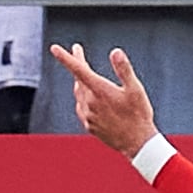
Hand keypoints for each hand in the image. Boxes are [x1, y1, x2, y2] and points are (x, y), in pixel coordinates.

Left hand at [49, 44, 163, 154]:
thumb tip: (115, 52)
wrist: (137, 144)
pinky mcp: (89, 125)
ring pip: (79, 93)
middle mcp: (90, 102)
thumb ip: (124, 70)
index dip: (65, 58)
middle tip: (78, 51)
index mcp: (100, 91)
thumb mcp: (135, 90)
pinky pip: (81, 108)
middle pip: (78, 79)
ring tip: (83, 73)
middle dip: (78, 64)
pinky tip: (89, 99)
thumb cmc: (139, 115)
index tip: (54, 48)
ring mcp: (88, 115)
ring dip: (80, 81)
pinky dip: (83, 98)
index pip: (78, 70)